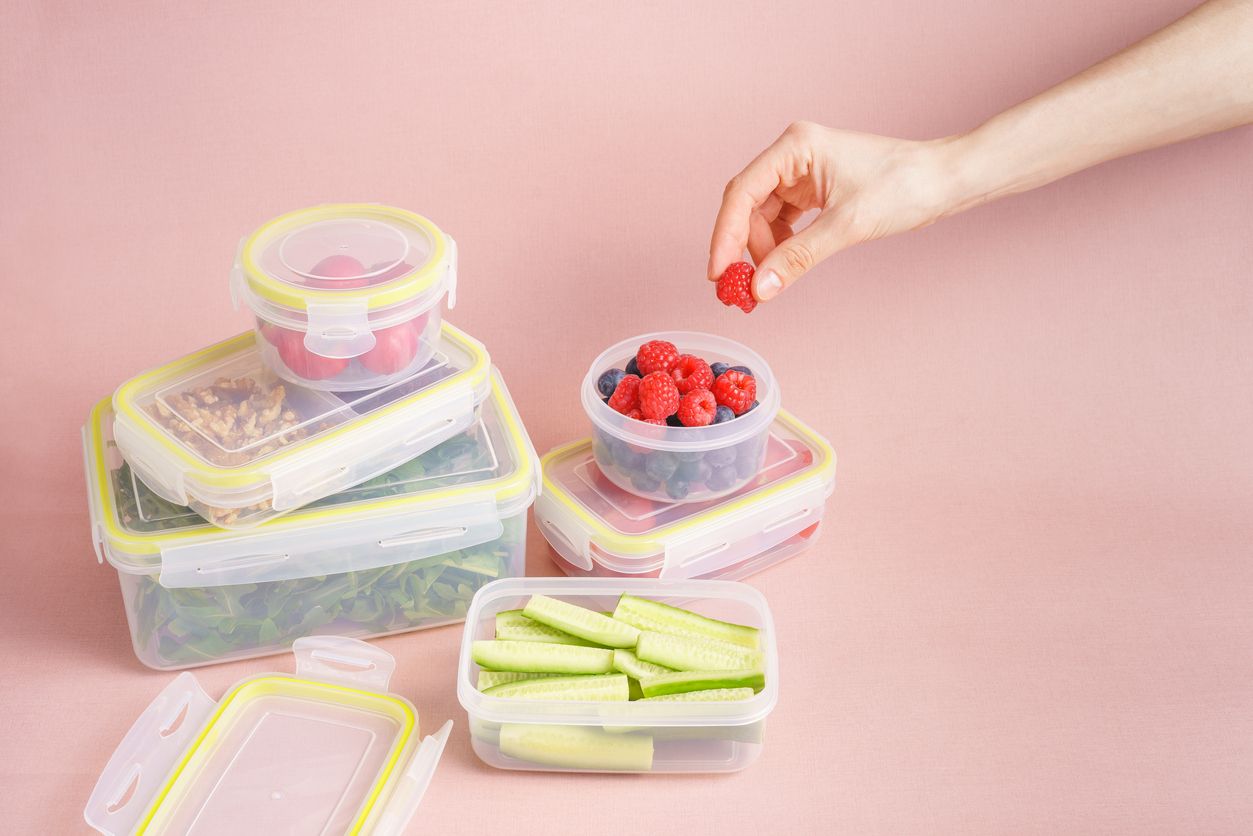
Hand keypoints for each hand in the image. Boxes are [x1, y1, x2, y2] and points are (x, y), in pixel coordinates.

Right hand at [708, 121, 958, 301]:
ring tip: (764, 283)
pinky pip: (781, 220)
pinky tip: (782, 267)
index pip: (742, 192)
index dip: (724, 235)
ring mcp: (802, 172)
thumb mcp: (847, 226)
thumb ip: (798, 257)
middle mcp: (793, 154)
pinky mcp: (813, 189)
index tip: (717, 273)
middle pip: (747, 205)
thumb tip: (759, 289)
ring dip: (760, 250)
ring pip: (761, 216)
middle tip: (738, 289)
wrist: (946, 181)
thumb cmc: (906, 186)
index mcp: (796, 146)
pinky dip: (777, 246)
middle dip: (741, 247)